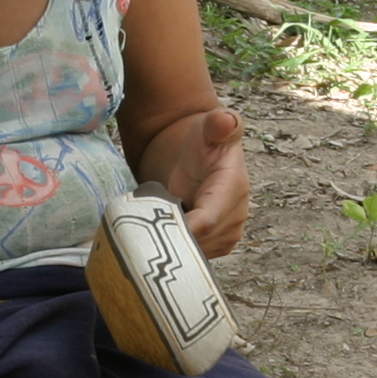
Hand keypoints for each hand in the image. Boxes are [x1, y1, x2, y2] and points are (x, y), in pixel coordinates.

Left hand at [143, 106, 249, 256]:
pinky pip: (193, 257)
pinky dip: (175, 252)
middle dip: (171, 239)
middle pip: (199, 242)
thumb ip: (218, 123)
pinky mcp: (215, 246)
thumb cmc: (206, 142)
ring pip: (194, 254)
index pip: (208, 220)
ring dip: (171, 247)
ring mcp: (227, 235)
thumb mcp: (209, 127)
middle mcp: (235, 217)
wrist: (206, 157)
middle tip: (141, 232)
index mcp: (233, 189)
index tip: (156, 228)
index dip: (183, 228)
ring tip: (148, 234)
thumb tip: (225, 120)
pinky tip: (158, 241)